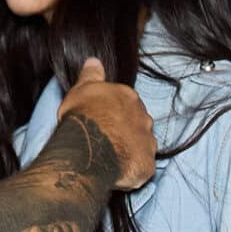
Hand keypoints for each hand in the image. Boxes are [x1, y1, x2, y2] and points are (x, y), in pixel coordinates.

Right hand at [57, 60, 156, 189]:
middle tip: (107, 139)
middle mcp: (144, 117)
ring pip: (143, 145)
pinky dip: (134, 168)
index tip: (103, 119)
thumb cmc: (84, 116)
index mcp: (129, 97)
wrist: (91, 147)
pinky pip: (143, 166)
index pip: (127, 102)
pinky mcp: (147, 164)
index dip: (114, 112)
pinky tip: (120, 170)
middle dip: (126, 130)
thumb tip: (95, 61)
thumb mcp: (82, 89)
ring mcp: (148, 142)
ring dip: (131, 149)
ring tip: (113, 156)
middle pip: (138, 123)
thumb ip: (91, 75)